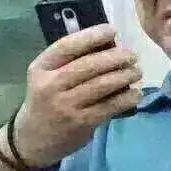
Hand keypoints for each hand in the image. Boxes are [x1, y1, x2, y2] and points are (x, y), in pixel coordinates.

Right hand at [13, 24, 141, 166]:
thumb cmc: (46, 99)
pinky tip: (135, 94)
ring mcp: (65, 105)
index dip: (91, 36)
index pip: (67, 46)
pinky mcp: (79, 123)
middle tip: (132, 56)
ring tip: (136, 72)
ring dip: (124, 76)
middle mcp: (50, 85)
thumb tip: (109, 44)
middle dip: (116, 58)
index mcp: (41, 68)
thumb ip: (70, 61)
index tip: (112, 30)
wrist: (33, 139)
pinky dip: (126, 99)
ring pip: (101, 85)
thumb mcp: (48, 76)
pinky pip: (108, 106)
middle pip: (89, 65)